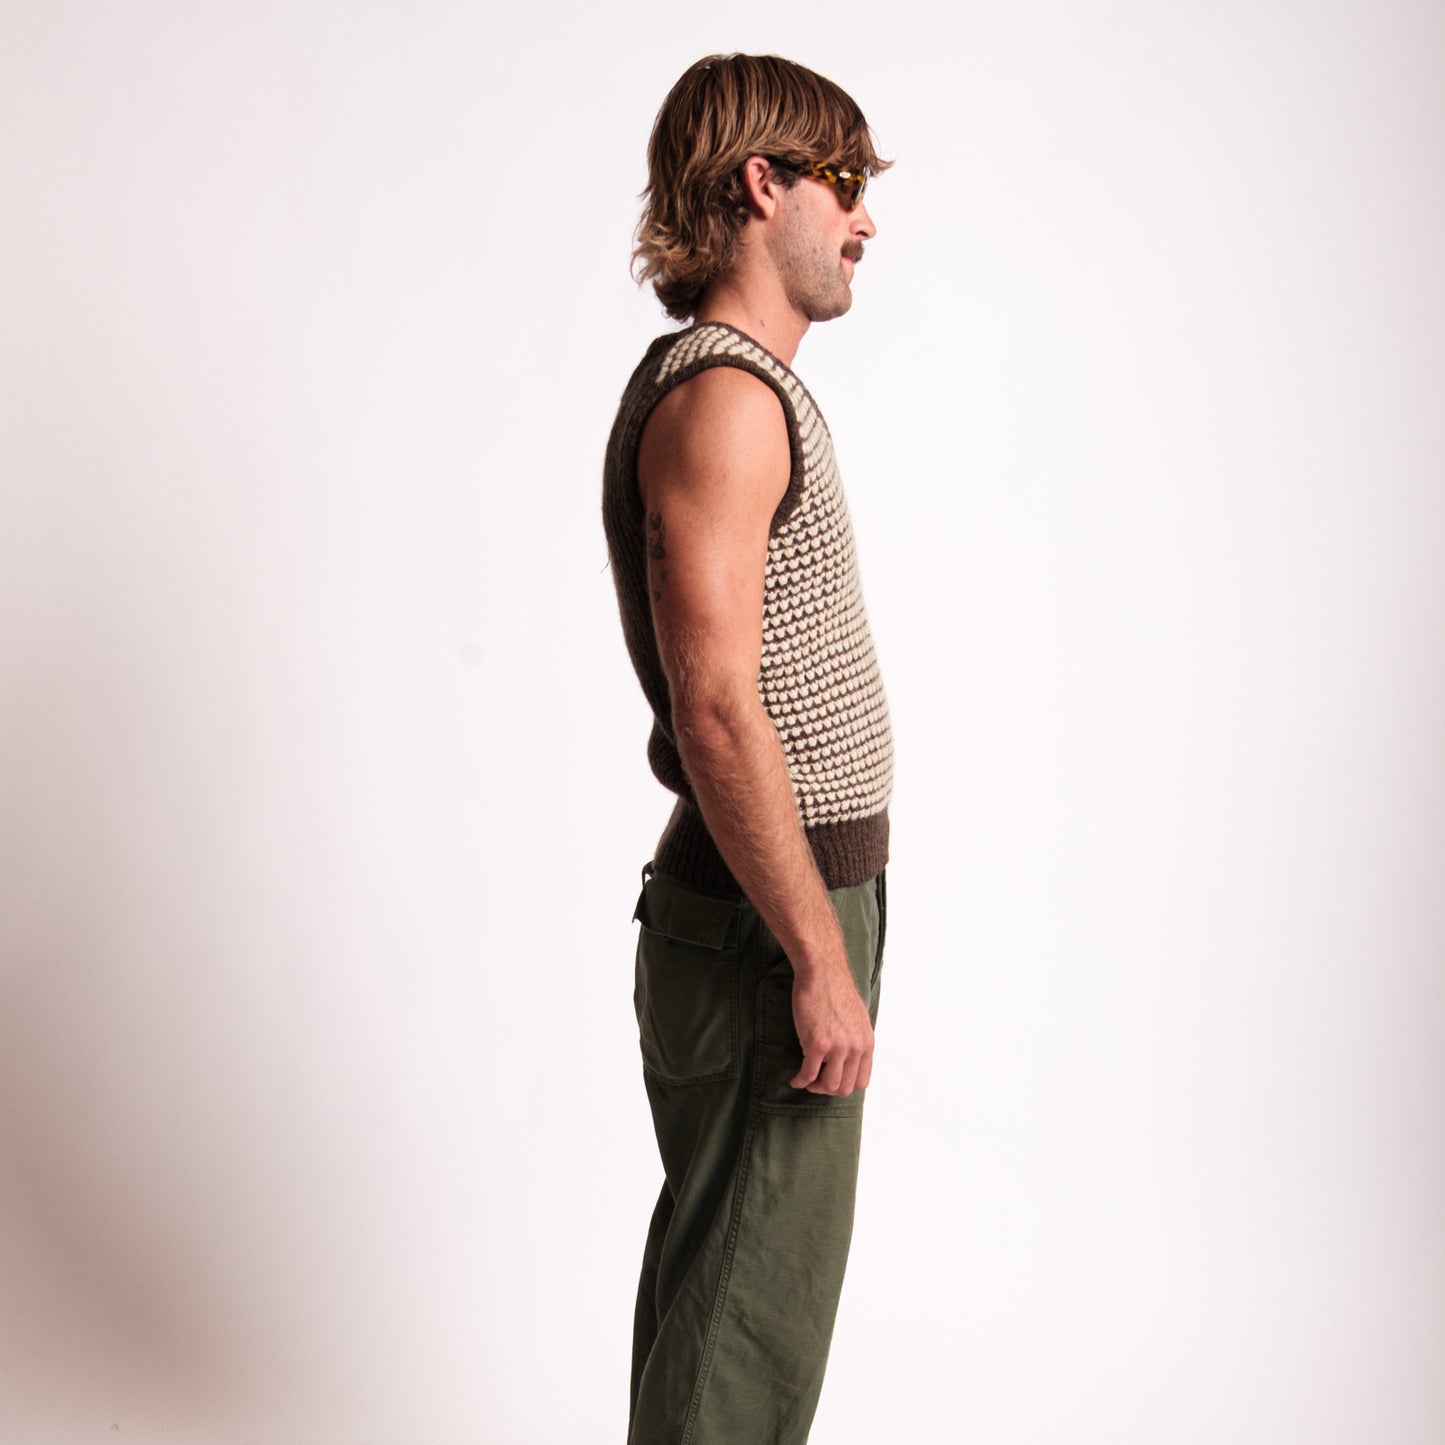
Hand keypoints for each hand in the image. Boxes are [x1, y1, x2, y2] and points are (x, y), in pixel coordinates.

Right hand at [789, 963, 873, 1096]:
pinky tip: (795, 1079)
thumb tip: (847, 1058)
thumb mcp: (856, 1018)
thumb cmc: (834, 989)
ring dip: (815, 1087)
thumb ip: (855, 1040)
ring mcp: (837, 1047)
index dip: (845, 1085)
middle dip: (828, 1090)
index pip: (861, 1081)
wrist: (821, 972)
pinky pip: (808, 1074)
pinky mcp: (817, 1044)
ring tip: (806, 1080)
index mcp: (866, 1043)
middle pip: (844, 1087)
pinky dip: (800, 1081)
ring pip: (828, 1085)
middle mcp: (855, 1048)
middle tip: (816, 1083)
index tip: (832, 1081)